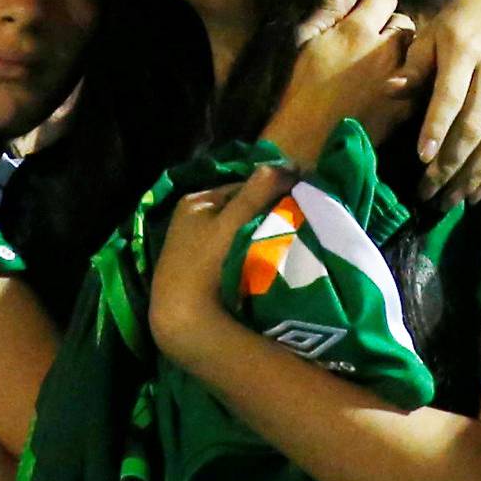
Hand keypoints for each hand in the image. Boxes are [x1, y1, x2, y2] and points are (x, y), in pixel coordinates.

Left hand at [149, 163, 297, 367]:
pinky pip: (230, 254)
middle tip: (296, 226)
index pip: (241, 188)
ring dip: (257, 237)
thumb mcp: (232, 223)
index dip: (270, 192)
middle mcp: (189, 219)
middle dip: (264, 215)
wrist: (181, 316)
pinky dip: (247, 255)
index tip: (298, 201)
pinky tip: (264, 266)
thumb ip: (255, 193)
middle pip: (237, 211)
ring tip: (285, 247)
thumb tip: (284, 164)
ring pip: (235, 233)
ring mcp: (192, 246)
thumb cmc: (205, 262)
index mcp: (195, 201)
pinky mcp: (198, 271)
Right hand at [262, 0, 420, 170]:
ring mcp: (400, 78)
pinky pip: (420, 80)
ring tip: (392, 58)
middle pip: (405, 22)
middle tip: (381, 34)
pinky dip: (413, 77)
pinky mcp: (408, 105)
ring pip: (418, 51)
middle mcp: (385, 49)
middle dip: (395, 23)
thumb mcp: (305, 39)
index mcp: (357, 29)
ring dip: (407, 50)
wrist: (311, 139)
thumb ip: (331, 7)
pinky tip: (399, 83)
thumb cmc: (299, 86)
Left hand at [408, 0, 480, 208]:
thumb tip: (391, 90)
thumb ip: (413, 65)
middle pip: (474, 126)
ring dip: (473, 176)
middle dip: (451, 163)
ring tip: (449, 200)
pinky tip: (476, 192)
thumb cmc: (453, 25)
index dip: (436, 128)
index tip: (421, 158)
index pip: (450, 96)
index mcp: (464, 51)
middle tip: (427, 192)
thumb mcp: (428, 35)